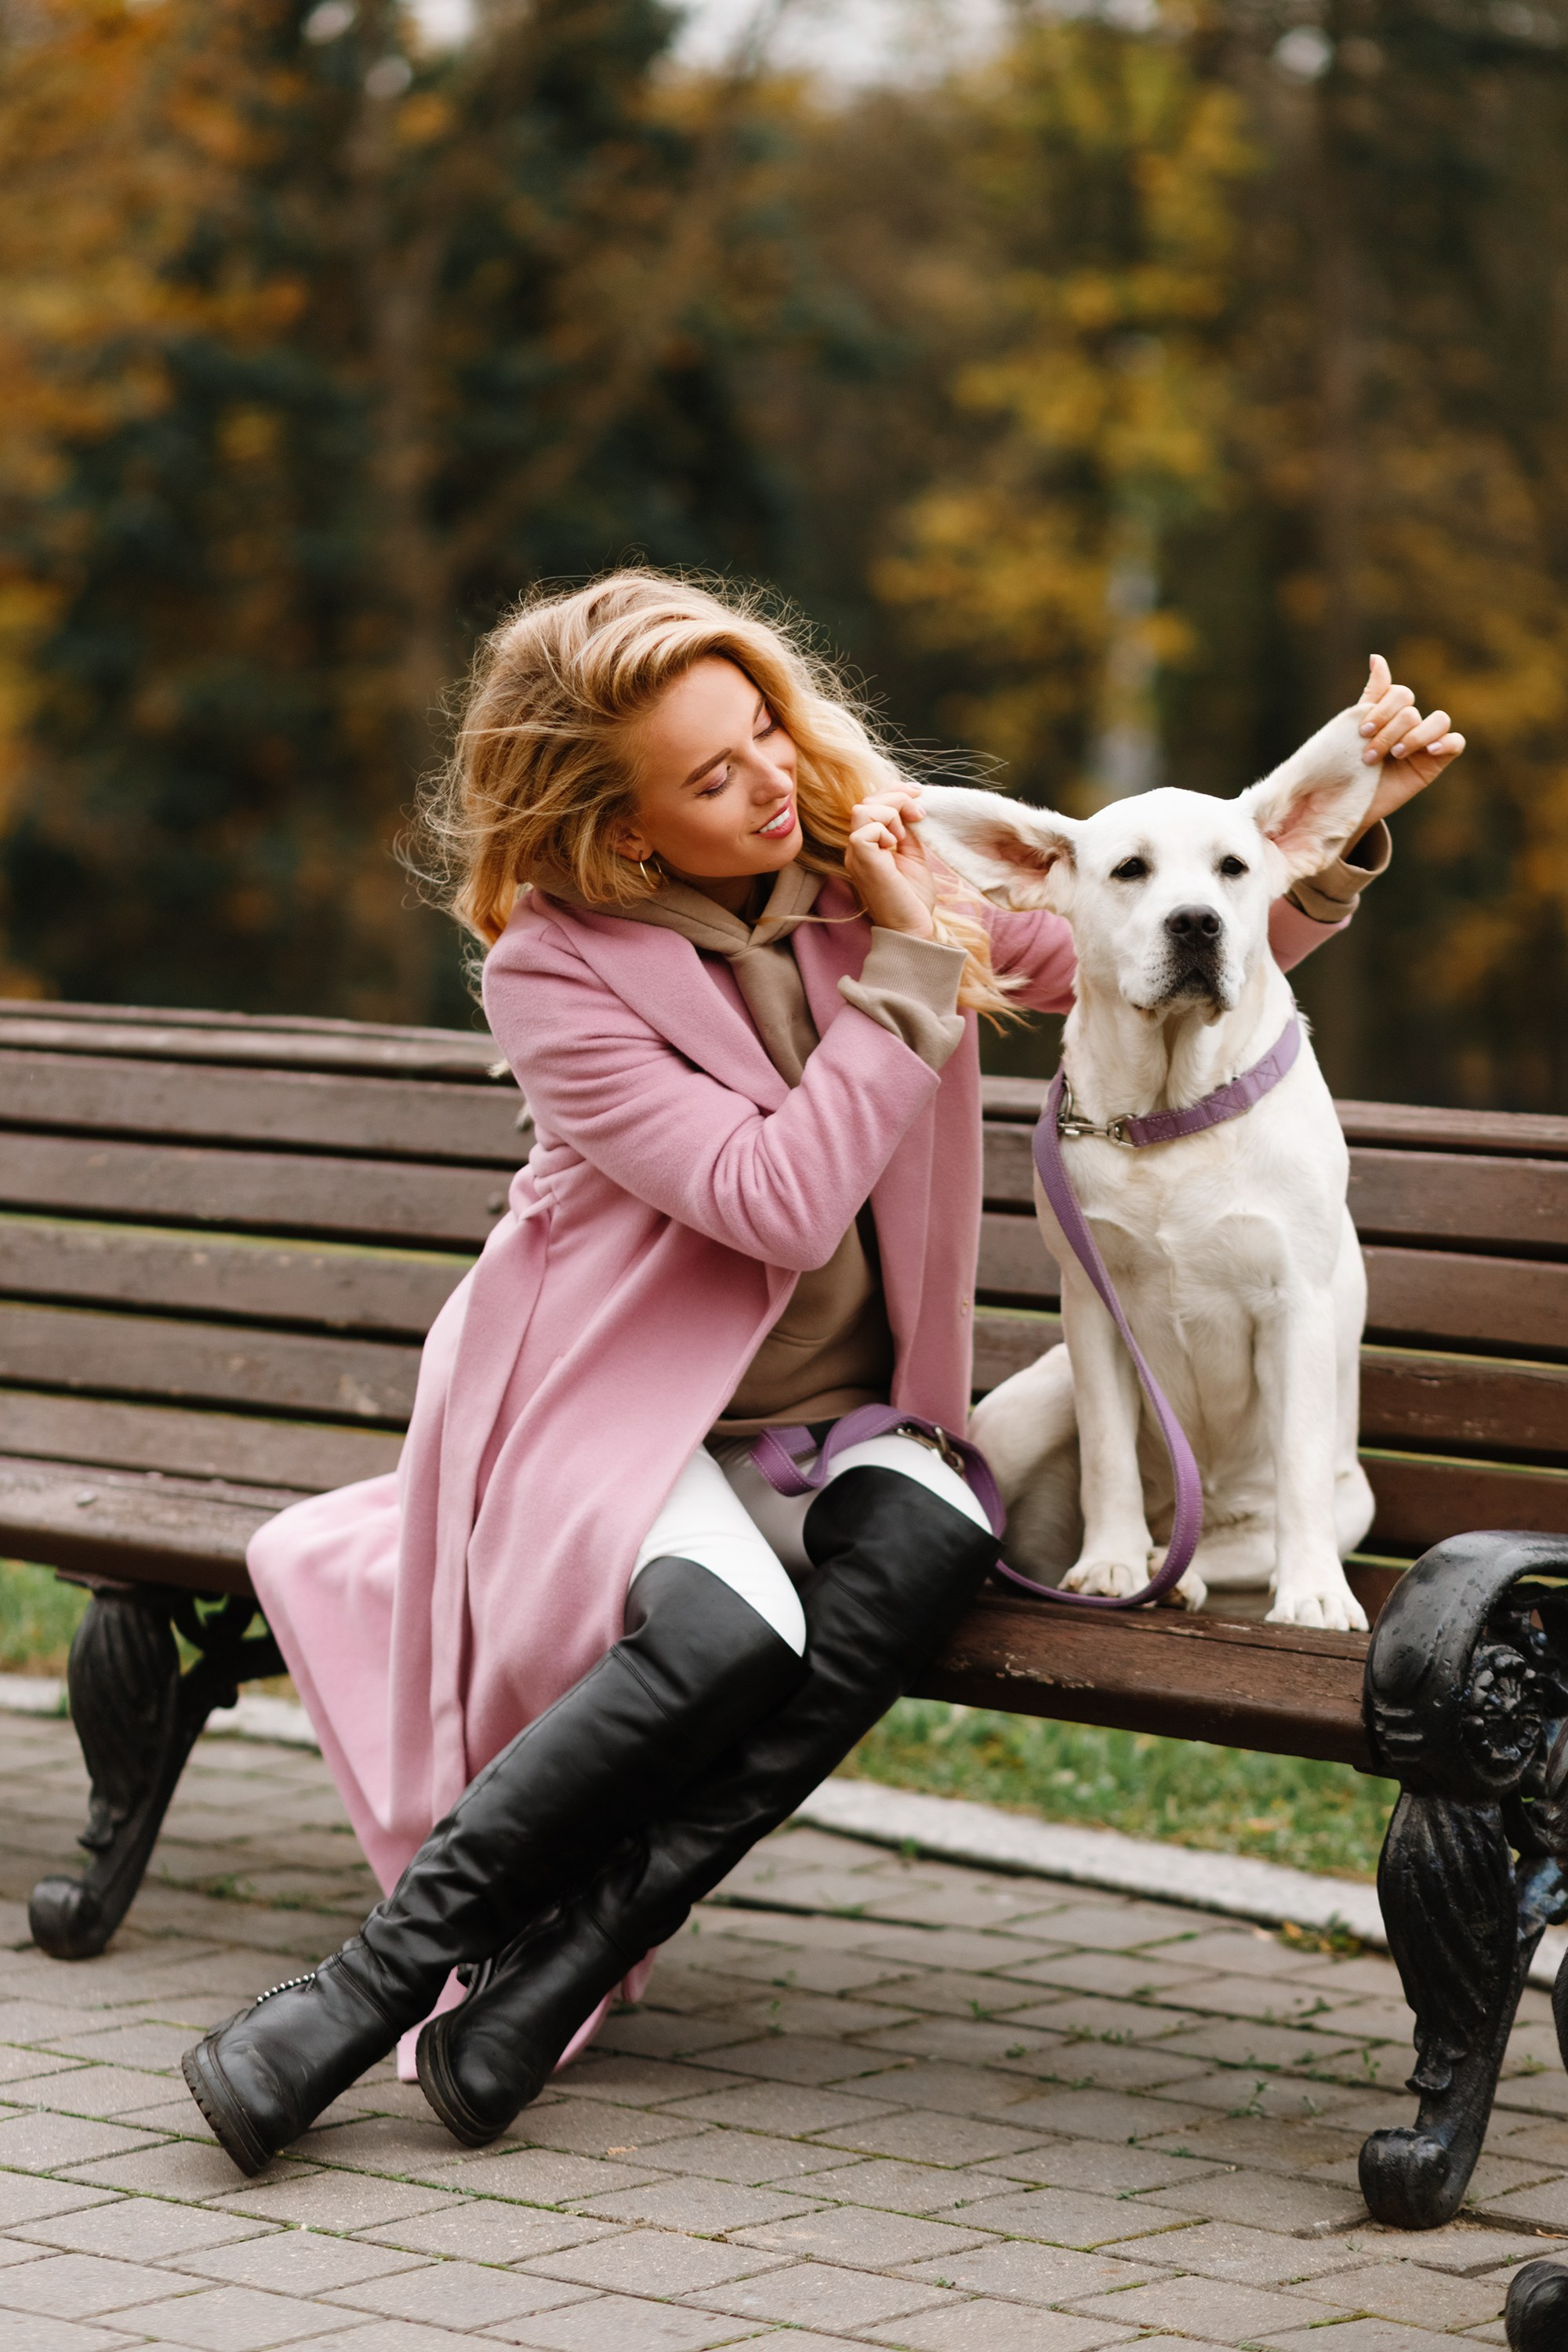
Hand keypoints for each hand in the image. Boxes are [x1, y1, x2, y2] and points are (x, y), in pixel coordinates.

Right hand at [845, 785, 938, 937]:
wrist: (912, 928)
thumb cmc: (913, 900)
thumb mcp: (913, 857)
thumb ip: (908, 833)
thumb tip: (911, 808)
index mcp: (868, 845)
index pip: (871, 804)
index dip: (895, 793)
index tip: (920, 800)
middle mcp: (857, 848)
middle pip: (865, 802)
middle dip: (897, 797)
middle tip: (920, 813)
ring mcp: (856, 855)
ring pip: (862, 810)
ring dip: (891, 812)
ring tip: (905, 834)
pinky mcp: (861, 861)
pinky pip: (864, 830)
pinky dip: (885, 830)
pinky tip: (896, 845)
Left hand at [1356, 653, 1465, 826]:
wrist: (1347, 802)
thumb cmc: (1348, 765)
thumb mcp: (1354, 727)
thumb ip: (1372, 694)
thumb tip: (1376, 657)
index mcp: (1391, 712)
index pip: (1400, 693)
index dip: (1383, 709)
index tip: (1362, 731)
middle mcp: (1411, 723)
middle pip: (1412, 711)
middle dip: (1388, 732)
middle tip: (1369, 755)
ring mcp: (1426, 741)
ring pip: (1439, 720)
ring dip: (1415, 736)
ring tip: (1396, 755)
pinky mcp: (1437, 761)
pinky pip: (1456, 743)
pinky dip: (1445, 742)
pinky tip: (1428, 751)